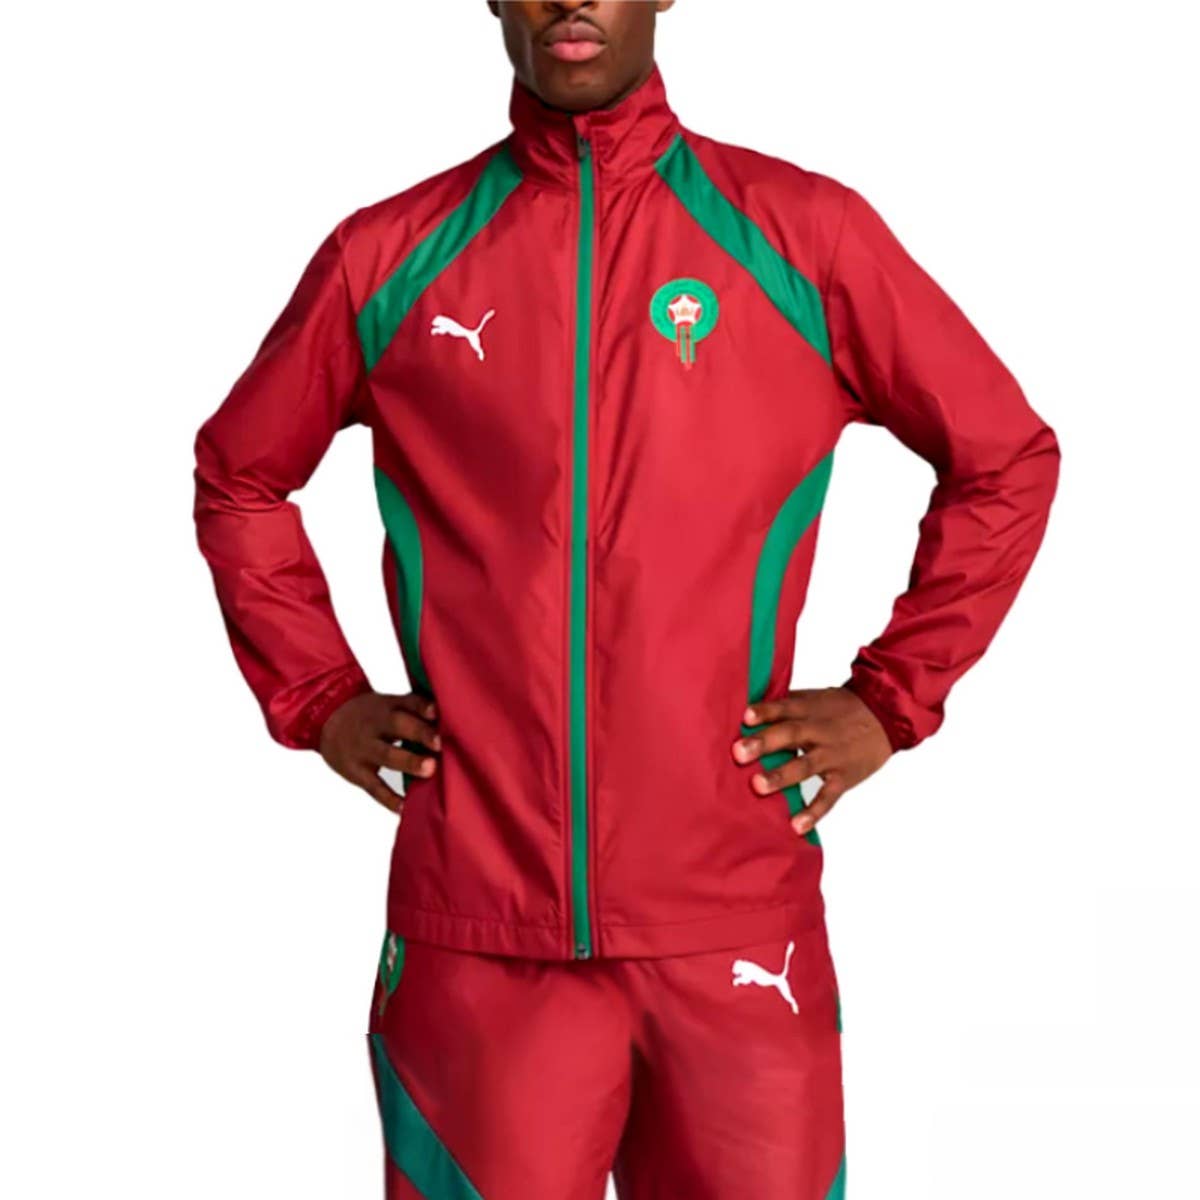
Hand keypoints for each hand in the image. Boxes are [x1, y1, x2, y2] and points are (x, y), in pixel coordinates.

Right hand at [318, 691, 439, 812]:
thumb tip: (453, 717)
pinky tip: (404, 808)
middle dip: (419, 733)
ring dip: (408, 762)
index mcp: (387, 705)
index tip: (437, 712)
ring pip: (387, 755)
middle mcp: (375, 725)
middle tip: (439, 743)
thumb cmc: (372, 715)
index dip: (422, 707)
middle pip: (397, 725)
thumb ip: (416, 710)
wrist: (327, 720)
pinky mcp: (357, 772)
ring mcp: (364, 749)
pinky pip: (374, 786)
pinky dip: (388, 799)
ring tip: (429, 769)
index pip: (407, 702)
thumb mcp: (388, 704)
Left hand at [731, 686, 891, 835]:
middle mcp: (818, 731)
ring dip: (781, 776)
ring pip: (805, 766)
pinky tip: (796, 826)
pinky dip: (813, 812)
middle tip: (738, 753)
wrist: (885, 716)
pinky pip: (828, 797)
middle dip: (764, 743)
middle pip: (790, 734)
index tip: (745, 717)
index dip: (765, 711)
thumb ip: (783, 705)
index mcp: (808, 709)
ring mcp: (831, 756)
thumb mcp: (813, 698)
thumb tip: (745, 713)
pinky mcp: (843, 778)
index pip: (784, 707)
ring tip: (758, 786)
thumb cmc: (838, 708)